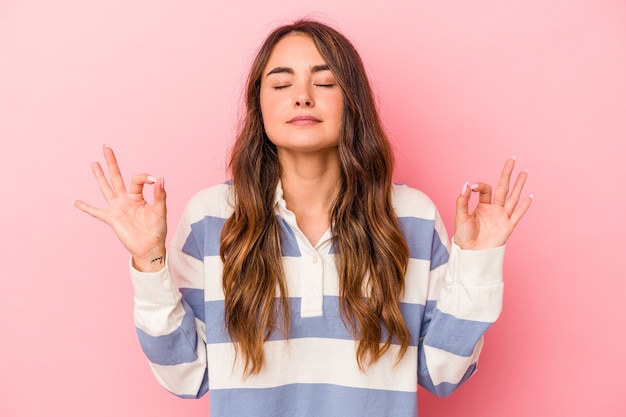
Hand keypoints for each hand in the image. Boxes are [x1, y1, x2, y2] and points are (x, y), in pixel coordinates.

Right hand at [74, 146, 166, 270]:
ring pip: (106, 189)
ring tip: (94, 163)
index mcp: (138, 196)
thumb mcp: (160, 210)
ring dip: (99, 176)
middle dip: (111, 163)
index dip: (144, 177)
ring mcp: (117, 208)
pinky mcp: (111, 219)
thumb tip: (160, 178)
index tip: (153, 180)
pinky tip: (75, 201)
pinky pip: (96, 212)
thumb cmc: (156, 229)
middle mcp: (125, 199)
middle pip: (116, 177)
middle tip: (106, 147)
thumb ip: (159, 195)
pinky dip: (86, 207)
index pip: (137, 180)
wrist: (150, 247)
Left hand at [454, 157, 531, 250]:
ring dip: (519, 185)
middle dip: (507, 173)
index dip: (479, 186)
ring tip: (524, 172)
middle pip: (502, 188)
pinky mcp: (507, 227)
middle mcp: (493, 209)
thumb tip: (466, 185)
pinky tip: (530, 196)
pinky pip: (517, 214)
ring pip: (513, 197)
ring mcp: (502, 217)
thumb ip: (462, 201)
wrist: (471, 254)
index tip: (472, 188)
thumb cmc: (463, 237)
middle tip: (512, 159)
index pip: (485, 189)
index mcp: (482, 206)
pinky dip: (524, 206)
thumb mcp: (460, 217)